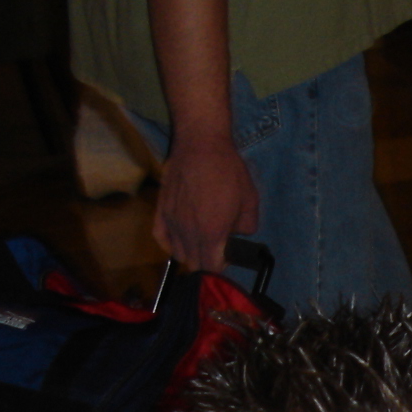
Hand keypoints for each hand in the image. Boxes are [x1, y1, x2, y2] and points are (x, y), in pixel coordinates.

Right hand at [153, 135, 258, 270]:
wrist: (201, 143)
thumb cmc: (228, 170)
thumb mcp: (250, 200)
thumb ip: (247, 226)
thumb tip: (239, 236)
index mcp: (212, 233)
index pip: (212, 268)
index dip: (221, 267)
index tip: (227, 257)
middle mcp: (188, 232)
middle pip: (194, 264)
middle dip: (206, 262)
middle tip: (216, 248)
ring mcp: (172, 222)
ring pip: (178, 254)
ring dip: (190, 253)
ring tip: (200, 241)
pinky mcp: (160, 210)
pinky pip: (161, 238)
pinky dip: (170, 244)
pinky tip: (179, 240)